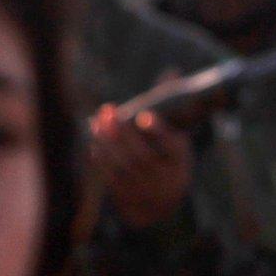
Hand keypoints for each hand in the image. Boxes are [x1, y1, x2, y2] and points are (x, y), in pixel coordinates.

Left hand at [90, 103, 191, 228]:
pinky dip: (100, 157)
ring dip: (106, 141)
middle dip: (121, 132)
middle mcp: (165, 178)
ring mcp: (144, 189)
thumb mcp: (177, 137)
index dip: (157, 131)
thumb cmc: (169, 160)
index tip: (144, 116)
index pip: (171, 145)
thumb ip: (172, 107)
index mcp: (180, 160)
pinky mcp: (126, 196)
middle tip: (108, 110)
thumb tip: (171, 71)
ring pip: (122, 165)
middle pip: (141, 155)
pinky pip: (110, 176)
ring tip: (97, 122)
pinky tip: (95, 140)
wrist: (163, 205)